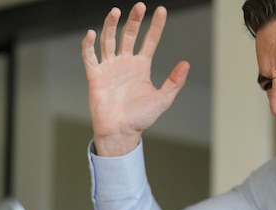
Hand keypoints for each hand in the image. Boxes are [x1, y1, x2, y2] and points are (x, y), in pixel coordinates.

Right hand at [81, 2, 189, 155]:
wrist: (121, 132)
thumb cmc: (141, 118)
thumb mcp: (163, 99)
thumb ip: (174, 81)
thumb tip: (186, 64)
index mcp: (141, 67)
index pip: (150, 41)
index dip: (156, 26)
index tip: (162, 11)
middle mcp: (125, 63)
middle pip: (129, 35)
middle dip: (134, 20)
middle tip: (140, 6)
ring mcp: (109, 67)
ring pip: (109, 40)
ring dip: (111, 25)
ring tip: (116, 11)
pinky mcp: (95, 75)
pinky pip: (90, 56)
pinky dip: (89, 44)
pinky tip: (92, 33)